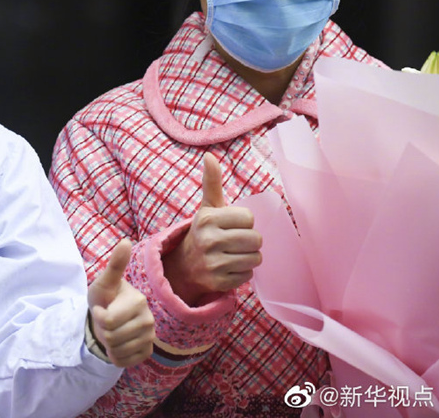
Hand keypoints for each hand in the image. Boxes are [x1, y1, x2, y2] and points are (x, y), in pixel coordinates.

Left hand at [87, 239, 154, 366]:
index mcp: (139, 301)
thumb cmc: (105, 297)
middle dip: (102, 329)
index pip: (106, 321)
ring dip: (107, 342)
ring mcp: (150, 337)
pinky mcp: (147, 352)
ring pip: (116, 350)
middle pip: (111, 337)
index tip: (101, 306)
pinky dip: (115, 355)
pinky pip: (124, 361)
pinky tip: (118, 342)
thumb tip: (125, 240)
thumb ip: (114, 265)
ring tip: (111, 329)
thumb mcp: (104, 282)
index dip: (97, 314)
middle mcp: (149, 320)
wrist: (109, 316)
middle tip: (106, 319)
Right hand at [163, 152, 261, 305]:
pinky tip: (229, 268)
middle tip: (235, 242)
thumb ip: (212, 182)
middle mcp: (208, 240)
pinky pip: (248, 276)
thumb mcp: (207, 207)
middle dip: (249, 241)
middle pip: (255, 239)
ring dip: (248, 258)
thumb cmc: (204, 231)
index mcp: (207, 219)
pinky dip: (242, 273)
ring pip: (255, 259)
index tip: (231, 225)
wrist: (183, 266)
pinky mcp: (218, 282)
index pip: (248, 218)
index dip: (244, 222)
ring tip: (233, 254)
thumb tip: (209, 155)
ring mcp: (213, 263)